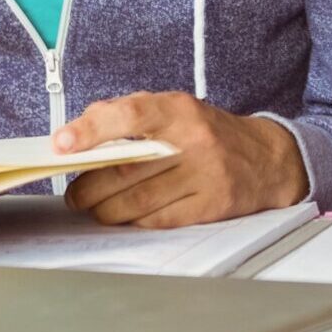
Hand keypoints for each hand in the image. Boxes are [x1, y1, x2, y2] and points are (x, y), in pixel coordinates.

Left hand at [55, 91, 307, 228]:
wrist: (268, 159)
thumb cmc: (209, 134)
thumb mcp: (176, 110)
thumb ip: (130, 114)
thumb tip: (81, 131)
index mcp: (180, 109)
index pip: (130, 116)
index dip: (91, 130)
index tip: (62, 144)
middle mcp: (194, 141)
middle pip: (125, 171)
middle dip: (88, 188)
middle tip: (75, 193)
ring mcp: (205, 175)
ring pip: (136, 202)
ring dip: (105, 211)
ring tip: (96, 208)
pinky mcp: (211, 206)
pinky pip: (158, 221)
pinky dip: (135, 222)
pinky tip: (128, 217)